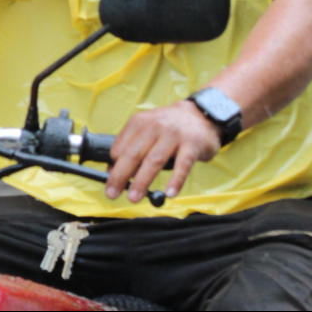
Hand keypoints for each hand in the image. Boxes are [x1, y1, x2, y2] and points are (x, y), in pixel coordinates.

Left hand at [105, 100, 219, 202]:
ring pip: (154, 160)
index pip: (120, 146)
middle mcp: (155, 126)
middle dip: (120, 176)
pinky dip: (175, 180)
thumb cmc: (169, 128)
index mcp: (140, 122)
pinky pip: (182, 165)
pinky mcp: (192, 144)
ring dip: (142, 181)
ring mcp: (174, 134)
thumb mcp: (147, 130)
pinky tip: (169, 193)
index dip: (113, 166)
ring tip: (134, 197)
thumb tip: (113, 172)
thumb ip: (131, 147)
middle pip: (134, 154)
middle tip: (112, 194)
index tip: (110, 182)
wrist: (201, 114)